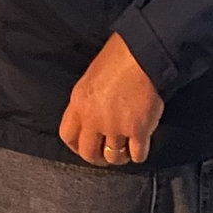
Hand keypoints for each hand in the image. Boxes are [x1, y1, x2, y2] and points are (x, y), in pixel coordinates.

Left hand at [59, 33, 163, 167]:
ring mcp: (116, 127)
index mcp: (79, 103)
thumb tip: (93, 119)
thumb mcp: (91, 78)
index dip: (76, 146)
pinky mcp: (138, 130)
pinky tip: (141, 148)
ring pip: (114, 157)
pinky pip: (137, 155)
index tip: (84, 147)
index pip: (68, 136)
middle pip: (89, 153)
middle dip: (97, 158)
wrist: (143, 54)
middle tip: (105, 156)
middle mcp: (94, 119)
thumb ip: (88, 102)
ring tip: (125, 151)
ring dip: (120, 157)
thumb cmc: (119, 57)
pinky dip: (139, 154)